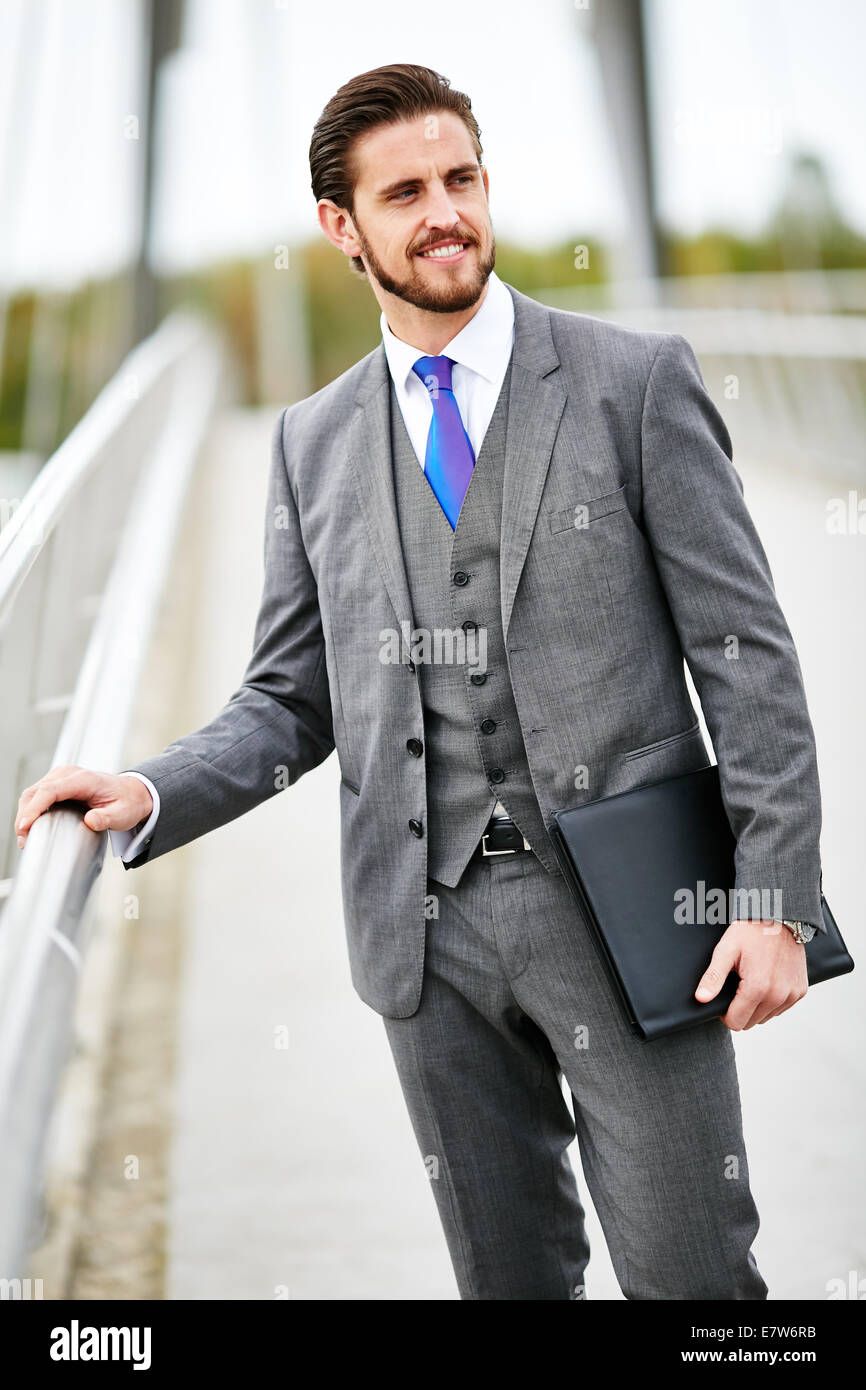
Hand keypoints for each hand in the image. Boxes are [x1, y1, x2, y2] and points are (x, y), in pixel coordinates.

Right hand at [15, 765, 152, 846]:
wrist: (131, 793)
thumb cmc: (127, 802)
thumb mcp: (123, 814)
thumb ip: (107, 818)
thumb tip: (91, 821)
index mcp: (83, 779)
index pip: (50, 791)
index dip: (34, 808)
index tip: (25, 826)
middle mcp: (68, 774)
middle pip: (36, 791)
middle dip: (25, 815)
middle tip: (25, 840)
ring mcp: (60, 777)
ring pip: (32, 793)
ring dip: (25, 813)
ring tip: (26, 837)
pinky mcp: (57, 784)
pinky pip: (37, 795)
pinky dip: (30, 810)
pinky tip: (31, 826)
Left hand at [695, 919, 807, 1029]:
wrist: (780, 917)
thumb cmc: (751, 932)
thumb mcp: (726, 950)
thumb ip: (713, 977)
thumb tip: (701, 999)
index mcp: (758, 988)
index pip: (736, 1022)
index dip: (725, 1013)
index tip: (723, 997)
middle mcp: (778, 996)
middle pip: (751, 1022)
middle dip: (741, 1009)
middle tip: (737, 984)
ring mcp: (792, 994)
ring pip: (766, 1017)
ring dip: (757, 1006)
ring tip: (752, 980)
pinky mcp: (800, 991)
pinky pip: (781, 1008)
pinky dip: (772, 1000)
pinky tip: (767, 980)